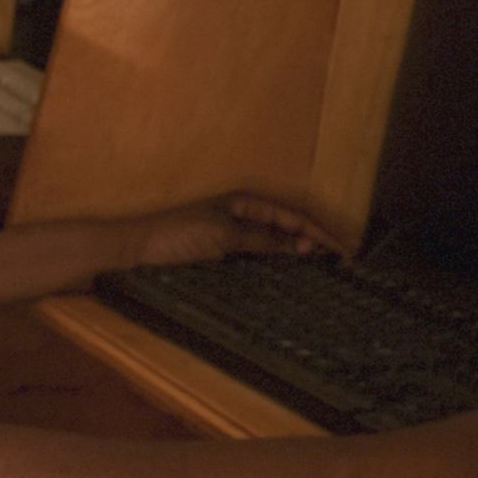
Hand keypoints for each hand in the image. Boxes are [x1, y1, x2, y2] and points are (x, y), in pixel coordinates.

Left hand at [104, 192, 335, 273]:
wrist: (131, 252)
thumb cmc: (172, 237)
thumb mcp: (222, 236)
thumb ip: (261, 240)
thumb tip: (302, 246)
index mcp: (245, 202)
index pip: (294, 216)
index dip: (322, 233)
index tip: (345, 250)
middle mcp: (242, 215)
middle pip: (290, 228)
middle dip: (318, 242)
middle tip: (345, 262)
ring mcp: (233, 233)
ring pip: (277, 243)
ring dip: (301, 253)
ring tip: (327, 269)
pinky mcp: (221, 252)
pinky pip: (259, 255)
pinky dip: (278, 263)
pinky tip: (290, 275)